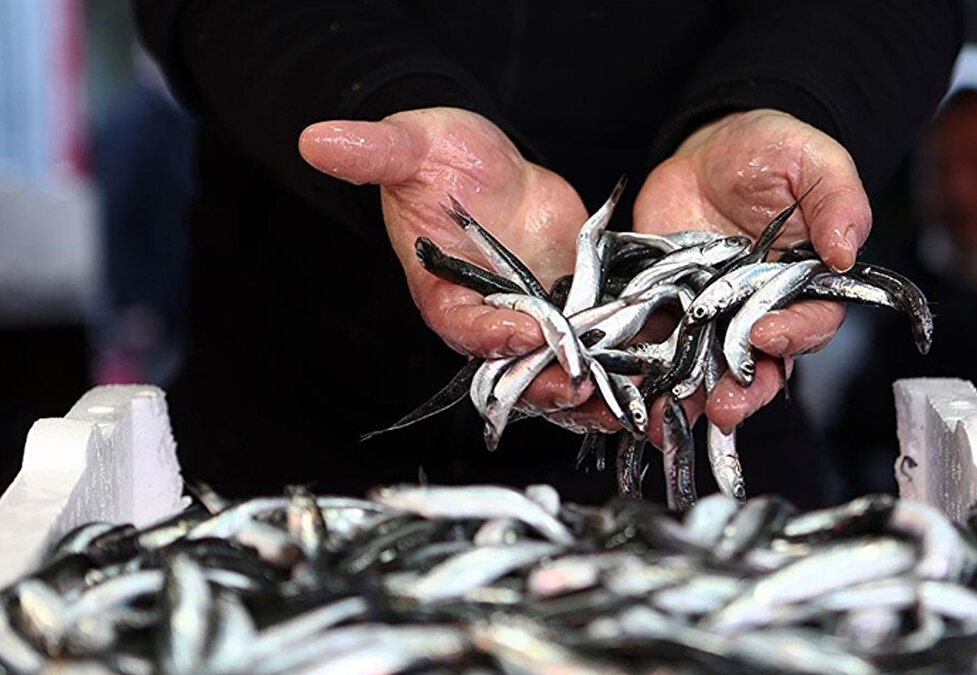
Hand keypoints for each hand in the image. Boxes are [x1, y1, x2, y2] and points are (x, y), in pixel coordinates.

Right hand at [300, 108, 595, 409]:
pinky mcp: (572, 304)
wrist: (484, 162)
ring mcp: (534, 315)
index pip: (461, 326)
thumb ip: (374, 151)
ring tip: (624, 402)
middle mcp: (488, 316)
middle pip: (514, 367)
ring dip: (590, 388)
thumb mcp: (410, 147)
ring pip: (557, 367)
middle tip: (580, 387)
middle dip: (545, 383)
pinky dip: (621, 358)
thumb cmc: (439, 158)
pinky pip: (594, 341)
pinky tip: (655, 367)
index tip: (522, 332)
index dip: (489, 335)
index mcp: (443, 293)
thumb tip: (316, 138)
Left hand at [633, 109, 872, 432]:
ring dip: (690, 398)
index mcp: (807, 287)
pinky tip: (630, 391)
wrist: (709, 147)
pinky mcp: (670, 310)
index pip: (810, 325)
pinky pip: (659, 347)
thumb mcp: (814, 162)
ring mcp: (713, 317)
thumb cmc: (773, 151)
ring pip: (708, 370)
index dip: (792, 337)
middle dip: (743, 392)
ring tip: (670, 419)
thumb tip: (847, 253)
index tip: (767, 337)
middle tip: (723, 407)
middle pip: (760, 366)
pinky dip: (645, 372)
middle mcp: (762, 312)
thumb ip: (838, 203)